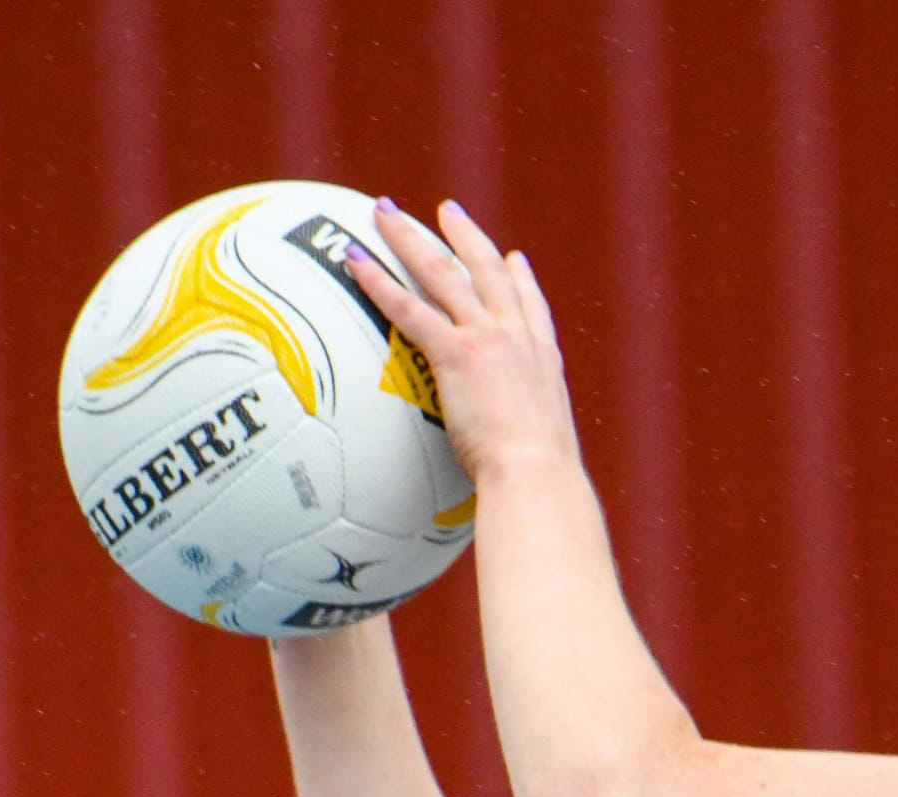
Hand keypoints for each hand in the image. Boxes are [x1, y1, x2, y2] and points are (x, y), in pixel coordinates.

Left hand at [345, 198, 577, 487]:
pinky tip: (355, 261)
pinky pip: (409, 308)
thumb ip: (525, 450)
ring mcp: (487, 339)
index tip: (512, 259)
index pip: (532, 309)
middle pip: (488, 272)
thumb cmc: (541, 483)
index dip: (521, 280)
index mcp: (542, 363)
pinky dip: (379, 282)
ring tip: (386, 213)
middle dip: (467, 237)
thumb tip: (516, 481)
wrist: (537, 476)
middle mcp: (516, 339)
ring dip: (411, 238)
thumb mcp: (542, 458)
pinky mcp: (456, 353)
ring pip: (443, 274)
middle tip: (448, 212)